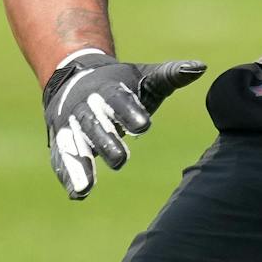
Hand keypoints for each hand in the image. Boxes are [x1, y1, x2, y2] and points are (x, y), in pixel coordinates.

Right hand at [42, 48, 205, 197]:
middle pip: (93, 124)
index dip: (129, 112)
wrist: (75, 78)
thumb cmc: (121, 83)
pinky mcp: (61, 142)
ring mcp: (70, 125)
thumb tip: (200, 67)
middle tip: (120, 160)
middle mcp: (85, 106)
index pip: (117, 99)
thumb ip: (171, 75)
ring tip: (87, 186)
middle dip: (105, 141)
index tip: (144, 126)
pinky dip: (68, 175)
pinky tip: (78, 193)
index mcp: (107, 88)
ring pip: (73, 144)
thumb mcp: (145, 77)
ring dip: (80, 165)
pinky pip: (62, 159)